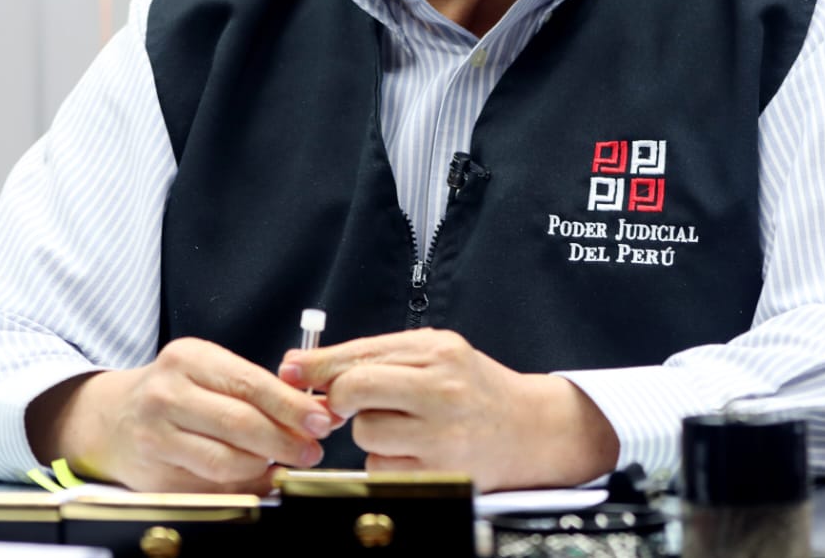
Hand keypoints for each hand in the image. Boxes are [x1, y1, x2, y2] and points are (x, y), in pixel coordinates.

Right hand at [26, 337, 334, 492]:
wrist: (112, 418)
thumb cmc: (175, 389)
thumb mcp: (208, 369)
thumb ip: (255, 387)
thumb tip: (311, 412)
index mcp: (188, 359)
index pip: (250, 383)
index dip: (291, 406)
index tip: (321, 420)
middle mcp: (167, 395)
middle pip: (239, 424)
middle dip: (285, 441)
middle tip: (311, 450)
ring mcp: (156, 437)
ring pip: (225, 461)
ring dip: (265, 466)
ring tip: (285, 462)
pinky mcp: (154, 475)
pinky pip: (210, 486)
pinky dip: (242, 486)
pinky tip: (257, 477)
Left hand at [279, 328, 618, 491]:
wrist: (533, 429)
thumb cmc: (477, 390)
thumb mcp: (438, 354)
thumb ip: (378, 356)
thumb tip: (305, 366)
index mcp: (438, 352)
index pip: (361, 355)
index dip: (317, 366)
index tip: (291, 372)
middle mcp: (442, 389)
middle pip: (355, 390)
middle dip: (339, 399)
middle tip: (345, 405)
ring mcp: (442, 434)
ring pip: (366, 433)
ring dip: (372, 433)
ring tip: (406, 426)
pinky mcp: (440, 472)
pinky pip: (382, 469)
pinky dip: (388, 463)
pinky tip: (416, 451)